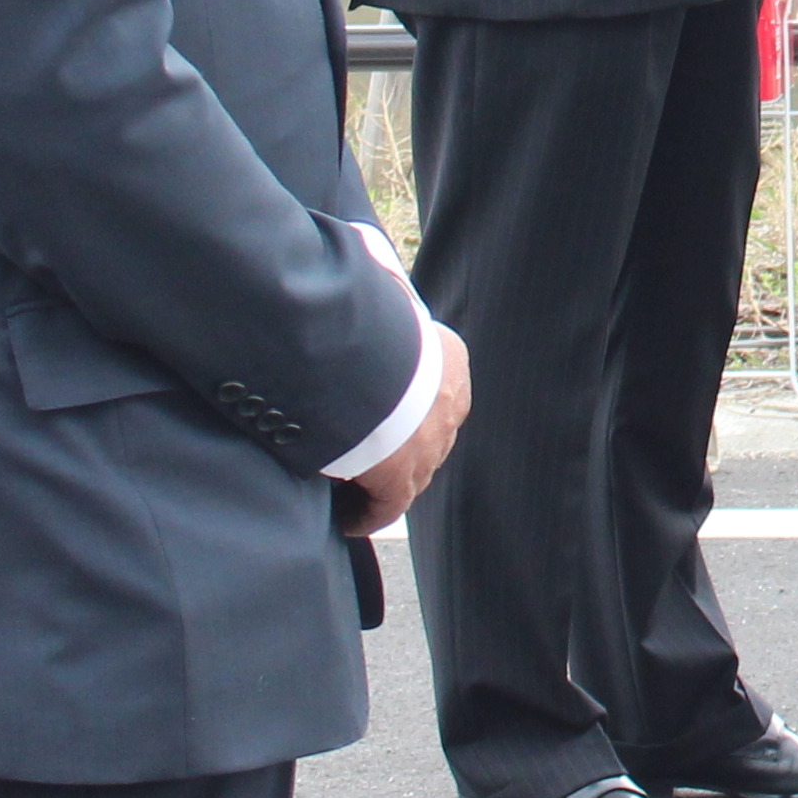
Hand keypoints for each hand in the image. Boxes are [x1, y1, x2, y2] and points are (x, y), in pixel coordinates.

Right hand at [340, 318, 470, 534]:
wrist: (359, 348)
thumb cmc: (363, 316)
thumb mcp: (386, 303)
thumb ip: (383, 310)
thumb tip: (367, 277)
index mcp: (450, 357)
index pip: (434, 390)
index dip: (406, 407)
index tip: (377, 414)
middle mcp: (450, 402)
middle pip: (426, 433)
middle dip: (398, 444)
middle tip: (360, 452)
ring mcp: (430, 443)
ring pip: (411, 471)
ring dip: (382, 481)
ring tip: (348, 487)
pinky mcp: (401, 476)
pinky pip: (387, 506)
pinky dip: (367, 514)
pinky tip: (347, 520)